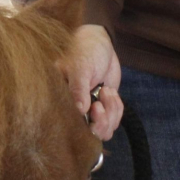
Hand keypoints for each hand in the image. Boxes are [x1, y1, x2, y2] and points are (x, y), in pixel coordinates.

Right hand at [58, 24, 123, 139]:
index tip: (96, 106)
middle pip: (91, 135)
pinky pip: (114, 122)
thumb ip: (78, 88)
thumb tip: (80, 109)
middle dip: (102, 120)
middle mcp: (74, 112)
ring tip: (107, 90)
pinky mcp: (103, 111)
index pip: (72, 129)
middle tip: (103, 97)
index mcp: (62, 103)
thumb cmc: (84, 51)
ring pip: (104, 131)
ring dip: (112, 112)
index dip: (87, 125)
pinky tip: (111, 92)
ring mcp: (89, 113)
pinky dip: (117, 109)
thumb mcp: (80, 66)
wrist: (100, 43)